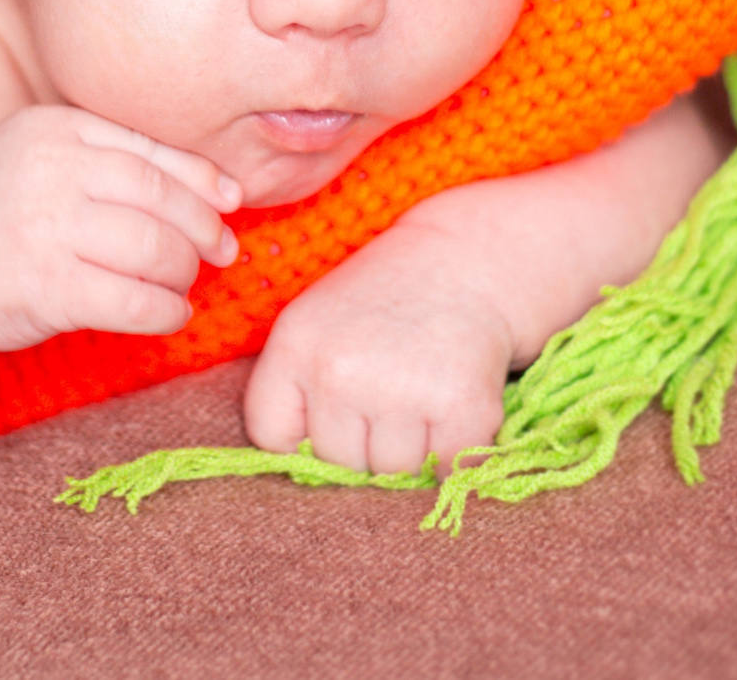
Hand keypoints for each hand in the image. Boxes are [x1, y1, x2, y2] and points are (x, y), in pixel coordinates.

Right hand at [0, 103, 241, 353]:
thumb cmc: (0, 216)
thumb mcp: (46, 163)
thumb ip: (117, 162)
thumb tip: (223, 187)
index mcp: (56, 129)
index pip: (150, 150)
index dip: (202, 179)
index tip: (231, 203)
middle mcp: (50, 170)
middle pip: (160, 198)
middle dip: (203, 229)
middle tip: (222, 251)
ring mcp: (45, 228)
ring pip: (152, 249)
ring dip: (183, 272)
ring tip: (185, 283)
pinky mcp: (43, 287)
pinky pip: (131, 300)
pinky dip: (163, 311)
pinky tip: (169, 315)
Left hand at [242, 219, 514, 477]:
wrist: (464, 261)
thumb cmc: (383, 303)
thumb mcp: (316, 324)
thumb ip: (294, 391)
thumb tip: (292, 471)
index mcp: (293, 345)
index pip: (273, 438)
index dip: (306, 433)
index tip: (334, 407)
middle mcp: (340, 370)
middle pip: (338, 464)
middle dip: (363, 442)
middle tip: (390, 390)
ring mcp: (401, 391)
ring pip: (392, 475)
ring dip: (411, 451)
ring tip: (421, 394)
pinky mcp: (461, 407)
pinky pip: (447, 471)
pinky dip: (457, 454)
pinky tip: (453, 408)